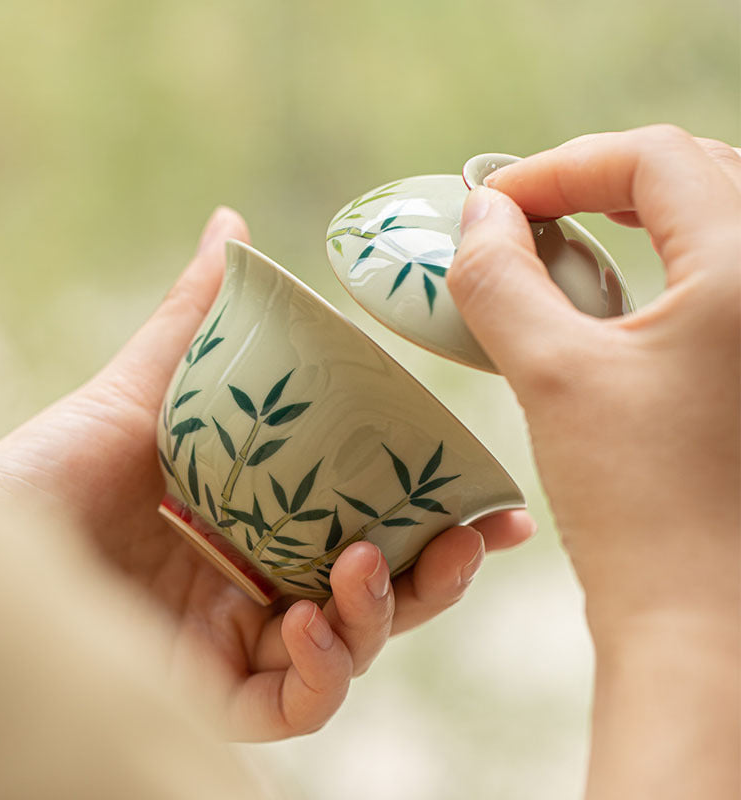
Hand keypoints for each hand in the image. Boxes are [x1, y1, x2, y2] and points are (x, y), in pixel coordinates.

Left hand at [0, 207, 534, 741]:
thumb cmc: (50, 471)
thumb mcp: (138, 391)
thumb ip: (195, 319)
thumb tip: (230, 223)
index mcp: (261, 518)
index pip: (368, 521)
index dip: (436, 515)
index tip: (494, 502)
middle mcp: (259, 585)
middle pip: (375, 590)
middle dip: (436, 573)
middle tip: (471, 539)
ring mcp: (239, 647)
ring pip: (351, 649)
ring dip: (379, 612)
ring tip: (360, 565)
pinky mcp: (212, 702)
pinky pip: (295, 704)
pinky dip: (321, 671)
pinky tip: (308, 624)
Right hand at [447, 126, 739, 797]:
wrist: (704, 621)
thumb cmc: (638, 504)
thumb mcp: (551, 376)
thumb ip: (501, 280)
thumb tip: (477, 217)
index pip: (654, 157)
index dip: (559, 166)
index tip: (491, 203)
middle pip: (695, 175)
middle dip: (599, 183)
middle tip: (527, 215)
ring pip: (713, 224)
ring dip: (631, 221)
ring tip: (561, 246)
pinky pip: (717, 281)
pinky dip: (656, 269)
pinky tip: (605, 301)